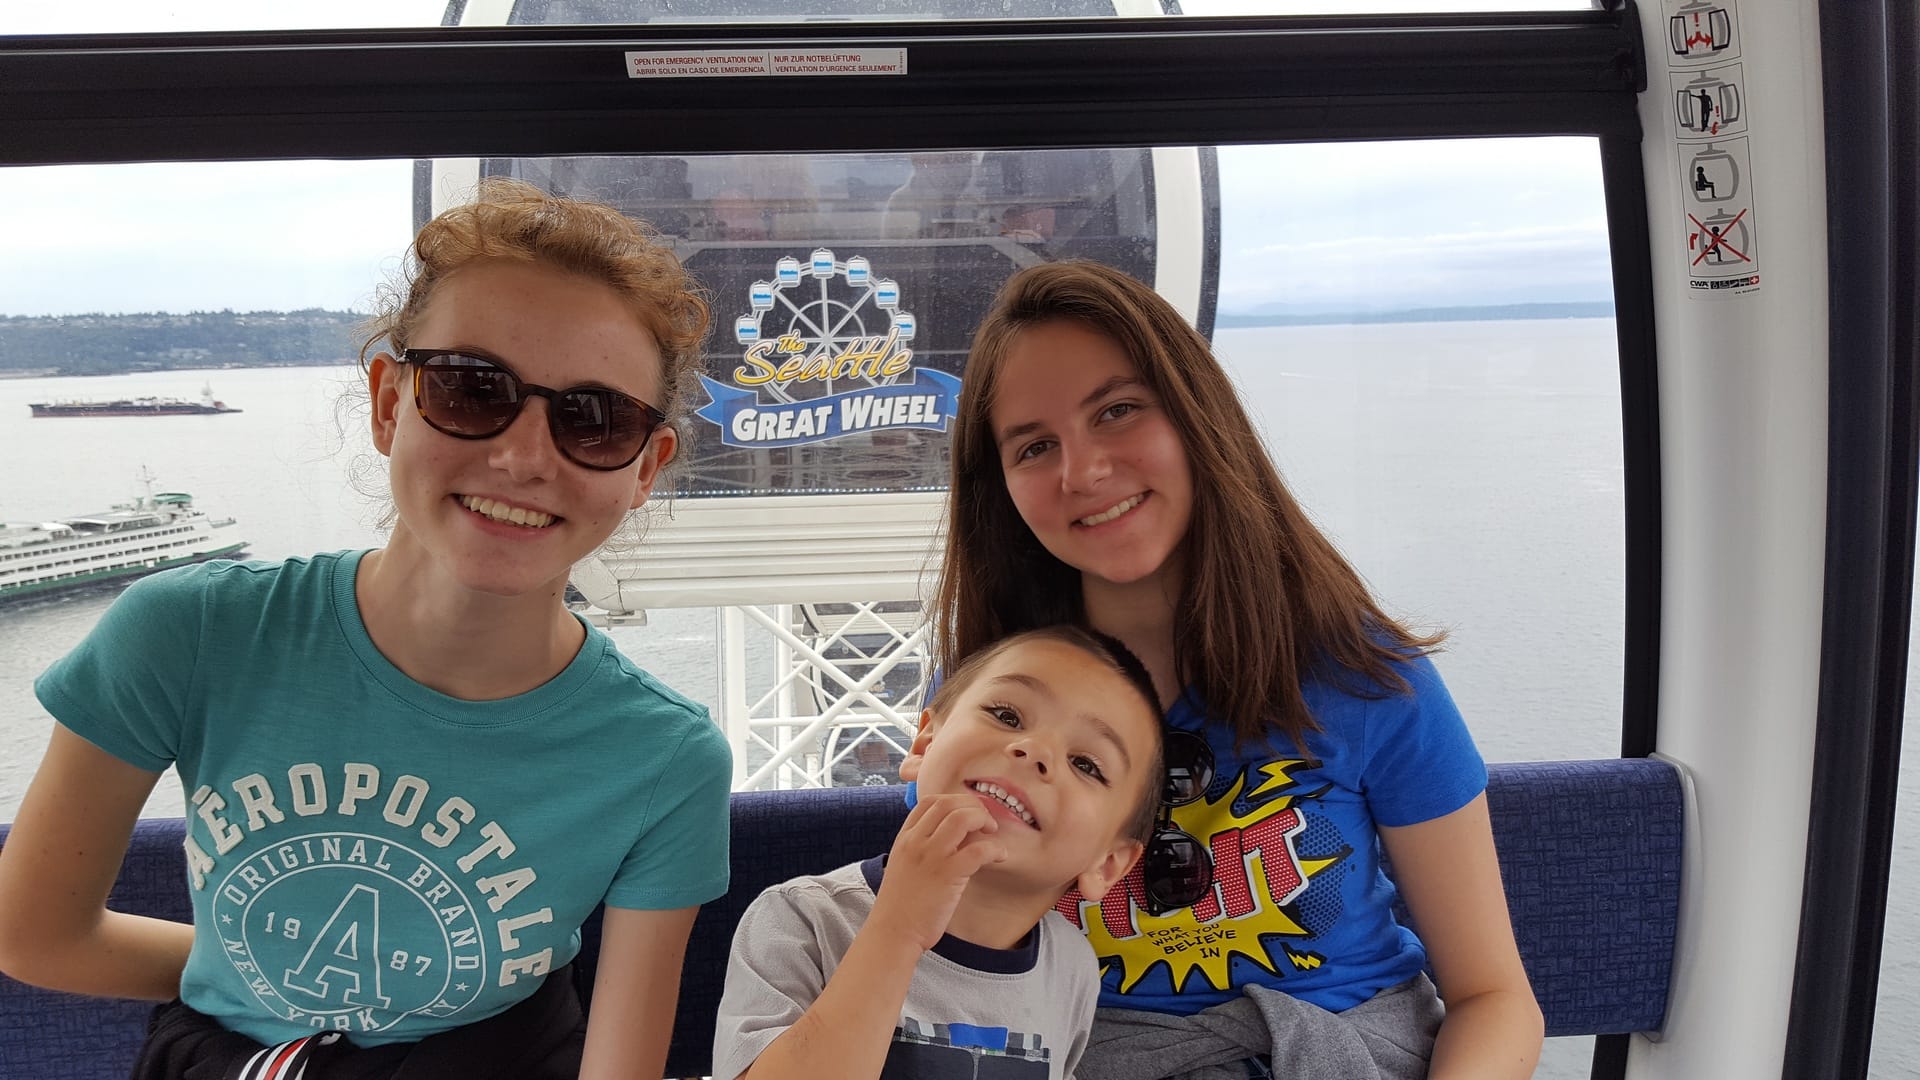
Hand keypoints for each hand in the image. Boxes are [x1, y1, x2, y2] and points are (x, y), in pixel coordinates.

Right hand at [866, 794, 1006, 951]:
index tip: (968, 814)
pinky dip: (995, 848)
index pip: (930, 801)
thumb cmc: (901, 905)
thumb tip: (954, 839)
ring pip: (963, 818)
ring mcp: (931, 856)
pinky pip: (979, 849)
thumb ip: (921, 848)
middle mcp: (916, 841)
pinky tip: (1000, 856)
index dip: (955, 801)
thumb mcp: (904, 866)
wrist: (893, 932)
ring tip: (992, 833)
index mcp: (905, 838)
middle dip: (972, 806)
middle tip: (985, 823)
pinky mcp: (948, 875)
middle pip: (948, 803)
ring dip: (983, 820)